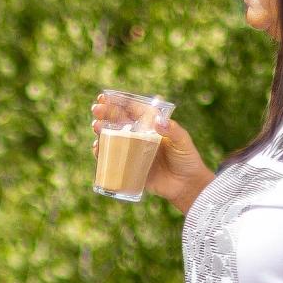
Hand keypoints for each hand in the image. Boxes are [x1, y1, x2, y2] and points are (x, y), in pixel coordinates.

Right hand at [90, 93, 213, 213]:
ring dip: (101, 131)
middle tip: (96, 110)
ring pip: (111, 137)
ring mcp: (131, 150)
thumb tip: (158, 122)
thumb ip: (173, 131)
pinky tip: (97, 148)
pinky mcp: (127, 166)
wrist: (185, 185)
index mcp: (150, 124)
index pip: (132, 108)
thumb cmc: (186, 159)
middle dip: (105, 113)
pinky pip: (111, 158)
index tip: (105, 97)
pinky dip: (102, 152)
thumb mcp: (182, 142)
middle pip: (117, 120)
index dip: (118, 101)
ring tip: (96, 127)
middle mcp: (138, 135)